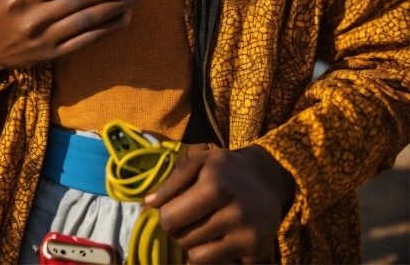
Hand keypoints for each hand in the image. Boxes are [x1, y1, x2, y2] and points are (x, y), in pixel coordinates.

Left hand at [145, 144, 294, 263]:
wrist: (267, 178)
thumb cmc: (226, 168)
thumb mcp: (200, 160)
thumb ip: (172, 180)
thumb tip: (148, 204)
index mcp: (214, 185)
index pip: (170, 218)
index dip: (167, 215)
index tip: (175, 209)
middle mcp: (232, 211)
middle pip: (182, 238)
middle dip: (180, 230)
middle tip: (191, 218)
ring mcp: (245, 233)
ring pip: (197, 256)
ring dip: (194, 244)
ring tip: (204, 227)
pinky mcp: (255, 250)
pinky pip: (217, 264)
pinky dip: (212, 256)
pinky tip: (219, 238)